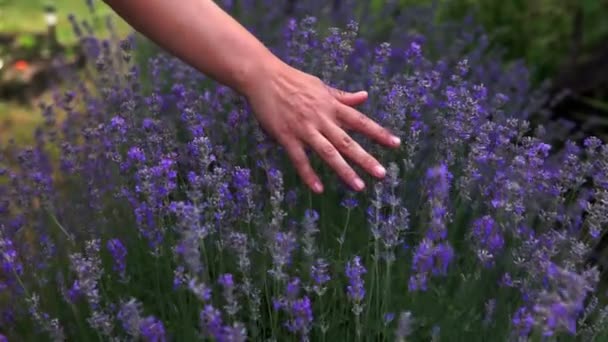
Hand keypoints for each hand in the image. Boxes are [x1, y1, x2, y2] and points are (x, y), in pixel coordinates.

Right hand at [244, 61, 400, 193]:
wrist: (264, 77)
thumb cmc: (293, 80)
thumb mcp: (321, 86)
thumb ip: (342, 96)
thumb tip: (365, 96)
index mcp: (331, 106)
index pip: (360, 121)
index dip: (378, 133)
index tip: (396, 144)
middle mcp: (322, 119)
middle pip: (347, 142)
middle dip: (366, 158)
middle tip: (382, 174)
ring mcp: (304, 129)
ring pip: (328, 153)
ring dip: (344, 171)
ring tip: (359, 186)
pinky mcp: (287, 136)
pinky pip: (299, 159)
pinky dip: (308, 175)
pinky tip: (318, 189)